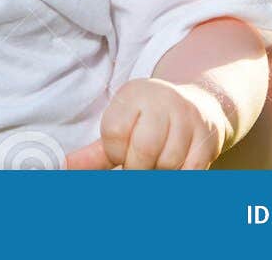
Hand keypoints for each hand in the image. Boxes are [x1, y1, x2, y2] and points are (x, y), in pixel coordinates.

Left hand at [65, 78, 230, 169]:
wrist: (201, 105)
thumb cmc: (151, 122)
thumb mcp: (122, 126)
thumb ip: (94, 152)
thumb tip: (63, 167)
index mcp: (134, 93)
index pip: (115, 132)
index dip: (115, 152)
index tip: (120, 154)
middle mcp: (163, 100)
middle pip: (143, 151)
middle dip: (136, 168)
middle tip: (137, 168)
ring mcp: (189, 117)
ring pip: (168, 164)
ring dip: (159, 174)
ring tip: (156, 166)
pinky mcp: (208, 136)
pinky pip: (190, 171)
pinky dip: (178, 177)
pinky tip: (173, 170)